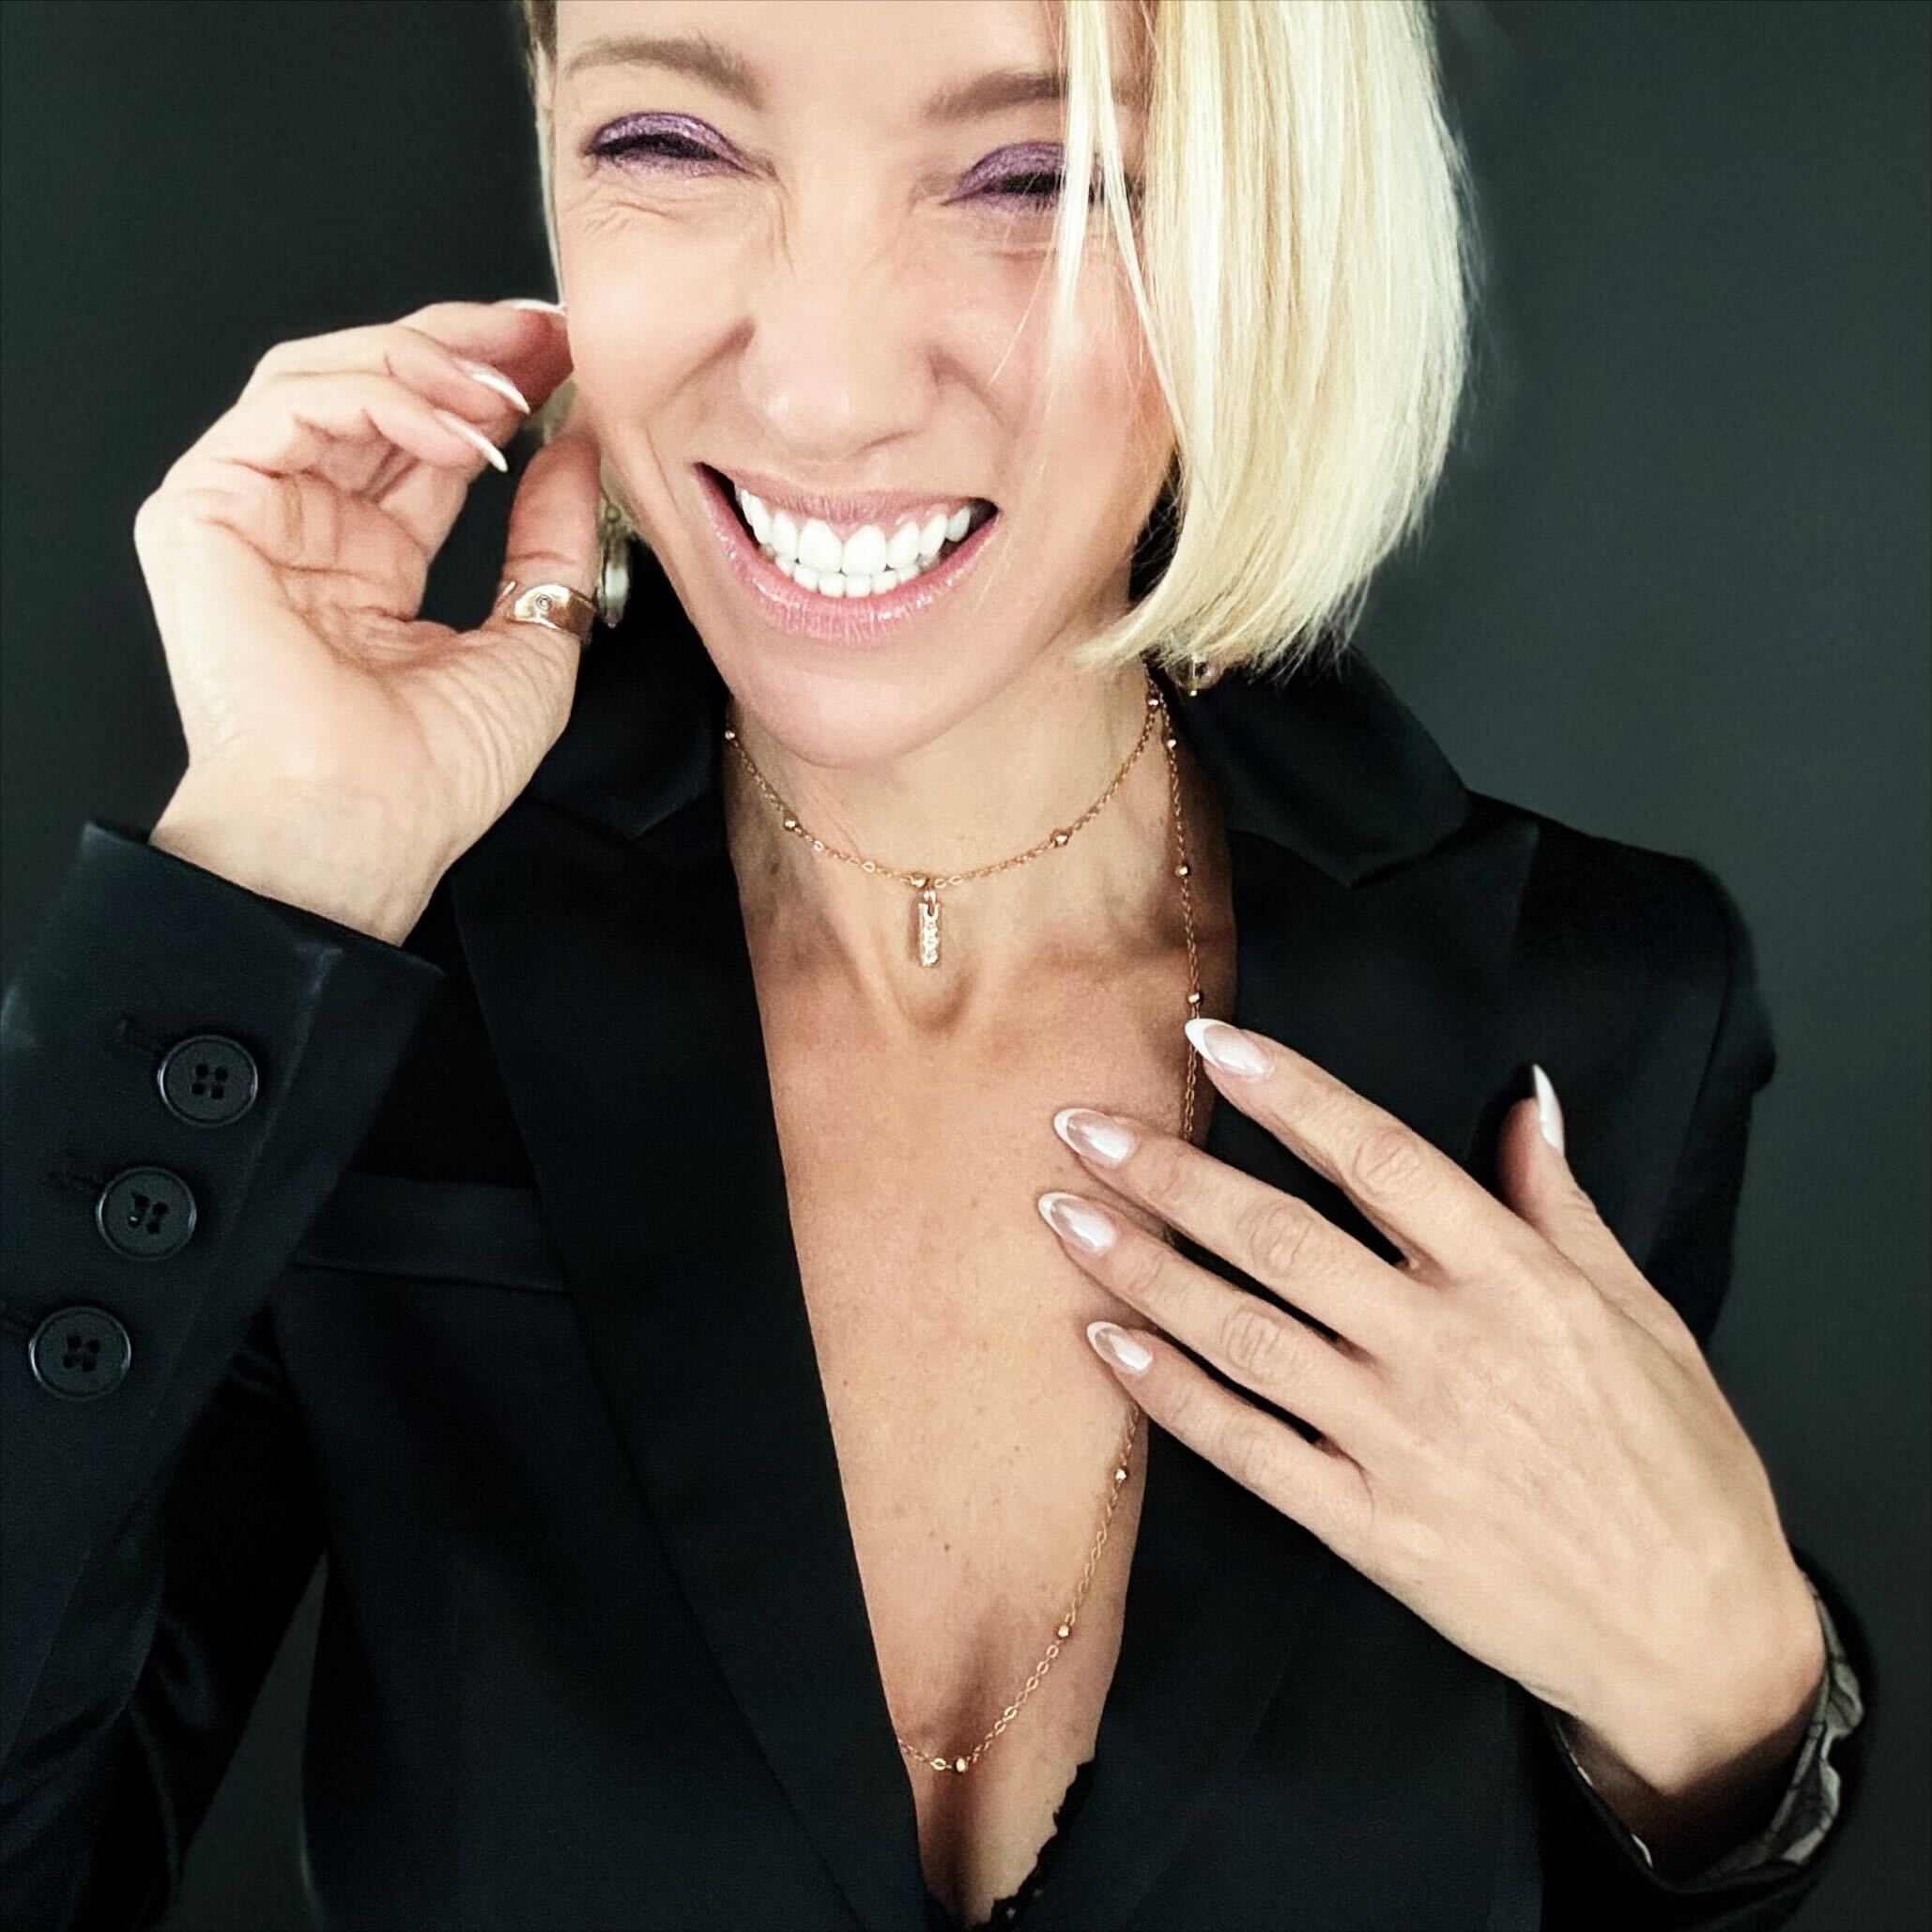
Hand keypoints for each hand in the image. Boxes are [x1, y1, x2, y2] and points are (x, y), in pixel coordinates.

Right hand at [132, 297, 600, 884]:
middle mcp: (309, 529)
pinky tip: (455, 427)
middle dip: (464, 349)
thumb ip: (550, 539)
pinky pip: (284, 407)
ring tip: (504, 386)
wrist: (363, 829)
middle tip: (543, 333)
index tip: (565, 355)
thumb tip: (577, 445)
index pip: (428, 439)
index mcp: (372, 563)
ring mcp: (252, 514)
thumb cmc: (431, 775)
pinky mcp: (203, 511)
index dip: (494, 387)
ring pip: (322, 377)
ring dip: (424, 362)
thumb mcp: (534, 638)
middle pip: (374, 389)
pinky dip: (374, 394)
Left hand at [1037, 1018, 1825, 1801]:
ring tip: (1064, 1215)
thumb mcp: (1645, 1315)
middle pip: (1279, 1237)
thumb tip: (1520, 1101)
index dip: (1287, 1091)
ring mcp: (1400, 1442)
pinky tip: (1105, 1342)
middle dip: (1169, 1173)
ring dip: (1141, 1267)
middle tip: (1082, 1126)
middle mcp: (1446, 1348)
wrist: (1695, 1638)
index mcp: (1518, 1280)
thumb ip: (1559, 1204)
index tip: (1209, 1040)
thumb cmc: (1678, 1468)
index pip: (1379, 1156)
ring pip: (1241, 1332)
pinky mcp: (1369, 1528)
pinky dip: (1168, 1394)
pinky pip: (1245, 1448)